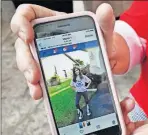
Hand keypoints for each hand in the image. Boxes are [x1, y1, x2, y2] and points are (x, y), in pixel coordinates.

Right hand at [11, 3, 129, 99]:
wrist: (100, 60)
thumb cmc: (97, 42)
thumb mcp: (102, 33)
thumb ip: (104, 22)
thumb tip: (106, 10)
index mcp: (53, 22)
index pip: (28, 14)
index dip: (21, 22)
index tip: (28, 36)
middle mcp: (43, 37)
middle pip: (23, 43)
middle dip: (26, 59)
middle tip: (34, 73)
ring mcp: (42, 54)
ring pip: (26, 61)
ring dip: (29, 74)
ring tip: (37, 87)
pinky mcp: (46, 69)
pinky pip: (36, 76)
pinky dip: (36, 86)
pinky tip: (40, 93)